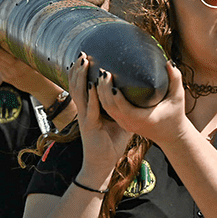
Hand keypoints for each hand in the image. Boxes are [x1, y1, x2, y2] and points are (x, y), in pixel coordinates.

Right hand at [69, 53, 131, 184]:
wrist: (103, 163)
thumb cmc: (111, 143)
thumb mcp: (119, 121)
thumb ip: (126, 107)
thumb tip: (140, 95)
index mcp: (88, 108)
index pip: (81, 86)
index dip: (79, 72)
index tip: (84, 57)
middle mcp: (84, 111)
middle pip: (76, 86)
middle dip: (77, 69)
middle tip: (82, 53)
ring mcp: (85, 118)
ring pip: (79, 94)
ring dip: (80, 77)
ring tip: (84, 63)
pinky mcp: (90, 127)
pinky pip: (90, 109)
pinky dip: (91, 97)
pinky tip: (93, 85)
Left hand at [93, 60, 186, 146]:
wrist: (171, 136)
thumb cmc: (175, 114)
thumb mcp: (178, 97)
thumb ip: (175, 80)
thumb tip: (169, 62)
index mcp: (144, 119)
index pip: (125, 109)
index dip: (116, 96)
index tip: (111, 80)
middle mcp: (131, 123)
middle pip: (111, 108)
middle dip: (104, 90)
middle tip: (103, 72)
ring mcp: (125, 124)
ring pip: (107, 109)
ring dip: (100, 93)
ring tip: (100, 75)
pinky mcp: (123, 123)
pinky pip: (108, 110)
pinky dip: (102, 98)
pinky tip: (101, 84)